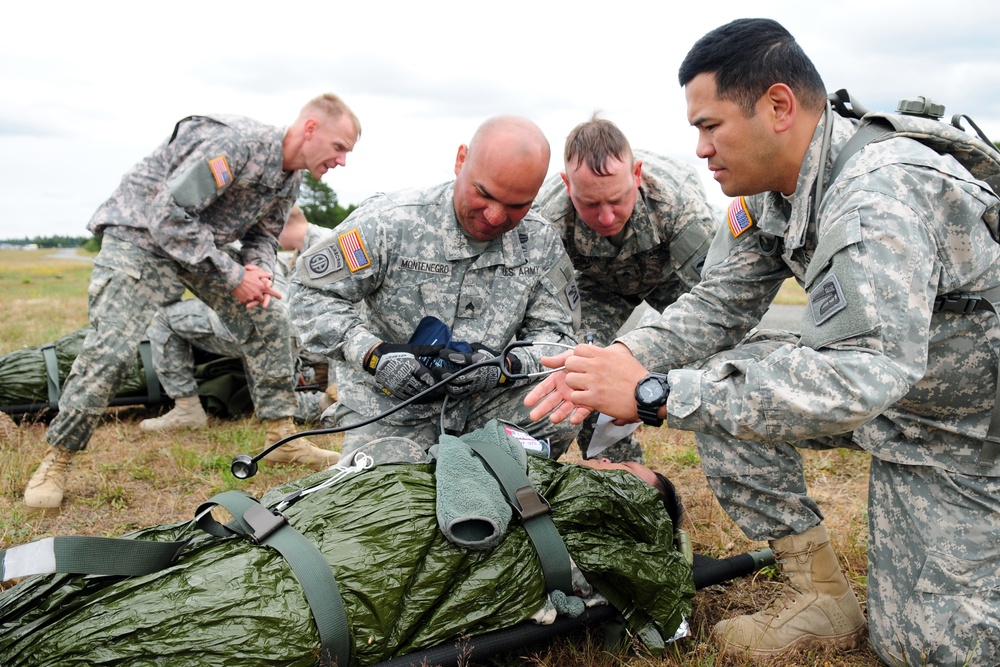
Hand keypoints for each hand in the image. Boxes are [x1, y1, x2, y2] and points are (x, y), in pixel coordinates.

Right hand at [233, 265, 281, 308]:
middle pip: (262, 299)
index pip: (271, 292)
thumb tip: (270, 275)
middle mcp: (257, 293)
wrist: (234, 278)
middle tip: (262, 299)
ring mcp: (250, 297)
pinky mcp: (244, 299)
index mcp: (262, 287)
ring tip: (248, 293)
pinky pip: (246, 301)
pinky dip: (245, 299)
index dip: (276, 294)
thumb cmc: (246, 274)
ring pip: (254, 300)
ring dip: (253, 298)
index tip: (280, 297)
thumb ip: (264, 274)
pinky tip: (243, 295)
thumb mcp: (256, 272)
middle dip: (263, 299)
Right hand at [363, 343, 444, 400]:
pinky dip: (416, 396)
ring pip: (417, 394)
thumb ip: (429, 350)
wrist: (377, 359)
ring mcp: (401, 386)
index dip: (438, 383)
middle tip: (441, 391)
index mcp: (413, 366)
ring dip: (426, 394)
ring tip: (433, 393)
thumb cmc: (397, 352)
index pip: (429, 378)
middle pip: (424, 389)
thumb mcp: (413, 349)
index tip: (444, 384)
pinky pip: (409, 397)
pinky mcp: (396, 391)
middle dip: (434, 390)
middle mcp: (407, 378)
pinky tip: (421, 394)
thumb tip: (443, 346)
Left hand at [437, 344, 520, 397]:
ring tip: (439, 378)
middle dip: (444, 373)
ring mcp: (475, 384)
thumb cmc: (489, 357)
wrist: (502, 372)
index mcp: (480, 361)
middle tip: (435, 368)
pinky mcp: (473, 391)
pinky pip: (460, 395)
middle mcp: (477, 374)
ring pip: (458, 388)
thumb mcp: (479, 348)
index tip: (441, 353)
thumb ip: (467, 348)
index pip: (463, 359)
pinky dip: (451, 392)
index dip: (450, 356)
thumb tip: (452, 346)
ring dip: (446, 384)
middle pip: (458, 376)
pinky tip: (445, 387)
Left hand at [525, 343, 648, 423]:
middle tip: (580, 378)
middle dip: (573, 371)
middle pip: (570, 362)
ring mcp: (595, 382)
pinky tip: (587, 400)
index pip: (578, 349)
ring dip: (575, 386)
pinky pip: (574, 397)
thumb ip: (609, 355)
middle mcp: (597, 366)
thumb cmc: (637, 377)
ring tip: (584, 390)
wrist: (648, 394)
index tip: (582, 364)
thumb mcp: (623, 358)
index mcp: (604, 355)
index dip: (578, 357)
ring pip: (569, 380)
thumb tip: (605, 352)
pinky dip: (579, 400)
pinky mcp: (595, 398)